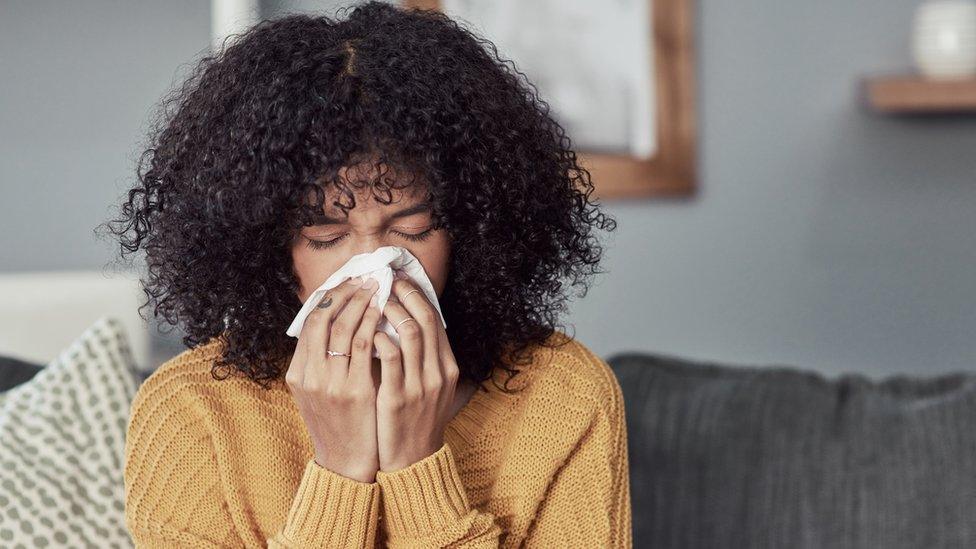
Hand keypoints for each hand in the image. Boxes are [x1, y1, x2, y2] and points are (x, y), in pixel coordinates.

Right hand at [285, 277, 382, 482]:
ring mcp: (330, 383)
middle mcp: (309, 376)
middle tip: (365, 278)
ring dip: (361, 303)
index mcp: (298, 373)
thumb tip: (336, 323)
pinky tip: (384, 314)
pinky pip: (363, 347)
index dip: (329, 297)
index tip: (348, 282)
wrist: (345, 463)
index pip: (309, 322)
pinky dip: (372, 325)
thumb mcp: (317, 392)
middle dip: (345, 293)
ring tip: (377, 288)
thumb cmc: (338, 424)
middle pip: (322, 318)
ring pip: (342, 328)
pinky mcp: (353, 392)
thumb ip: (320, 362)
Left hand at [373, 274, 459, 471]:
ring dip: (390, 311)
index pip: (435, 319)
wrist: (412, 460)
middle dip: (404, 294)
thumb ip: (424, 358)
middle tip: (384, 280)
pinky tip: (366, 333)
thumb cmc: (415, 419)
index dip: (417, 294)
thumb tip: (408, 323)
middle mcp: (438, 373)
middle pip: (425, 319)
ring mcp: (420, 386)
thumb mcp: (430, 387)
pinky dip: (379, 339)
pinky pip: (390, 359)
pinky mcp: (398, 399)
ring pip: (410, 333)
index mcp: (446, 367)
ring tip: (373, 300)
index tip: (399, 279)